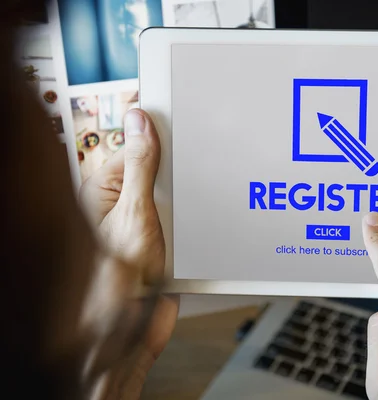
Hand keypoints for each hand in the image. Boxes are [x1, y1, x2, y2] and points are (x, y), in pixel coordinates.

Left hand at [80, 109, 178, 398]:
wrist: (132, 333)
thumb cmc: (116, 283)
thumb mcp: (135, 213)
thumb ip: (140, 166)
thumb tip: (139, 122)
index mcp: (103, 190)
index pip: (135, 146)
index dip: (158, 133)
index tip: (183, 114)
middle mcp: (122, 203)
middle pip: (158, 169)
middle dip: (178, 172)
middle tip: (195, 168)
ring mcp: (144, 222)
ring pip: (176, 194)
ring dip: (189, 200)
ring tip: (196, 203)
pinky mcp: (163, 240)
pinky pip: (185, 219)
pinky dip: (196, 220)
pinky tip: (201, 223)